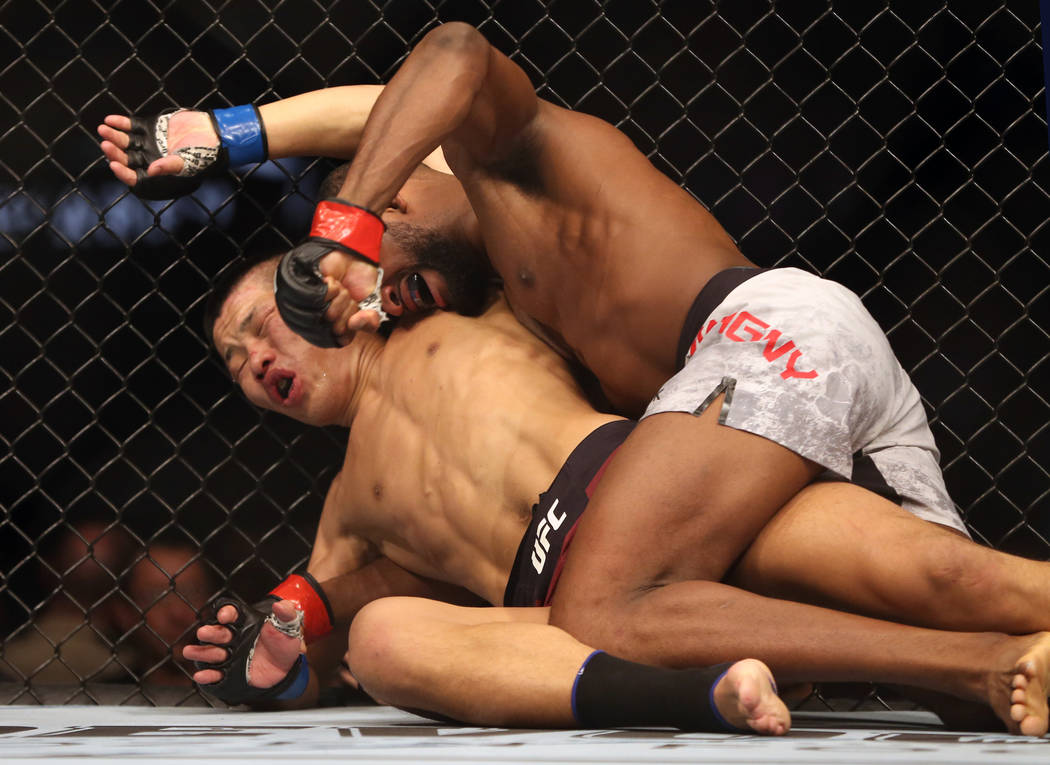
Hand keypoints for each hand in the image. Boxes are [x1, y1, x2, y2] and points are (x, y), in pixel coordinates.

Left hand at [98, 111, 217, 188]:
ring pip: (126, 143)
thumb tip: (152, 171)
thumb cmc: (205, 154)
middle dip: (115, 153)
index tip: (114, 165)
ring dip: (114, 137)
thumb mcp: (189, 164)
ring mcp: (150, 144)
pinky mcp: (151, 128)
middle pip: (127, 159)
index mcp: (160, 175)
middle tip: (106, 144)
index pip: (136, 178)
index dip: (124, 173)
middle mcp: (152, 160)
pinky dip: (121, 123)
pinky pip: (132, 127)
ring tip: (103, 129)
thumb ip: (169, 166)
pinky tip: (111, 120)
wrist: (214, 133)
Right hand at [182, 599, 304, 694]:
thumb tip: (280, 604)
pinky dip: (207, 676)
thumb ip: (286, 613)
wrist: (287, 667)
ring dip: (201, 652)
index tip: (225, 616)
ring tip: (190, 652)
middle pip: (217, 633)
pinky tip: (201, 675)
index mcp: (246, 623)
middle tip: (204, 633)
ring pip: (211, 653)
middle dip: (210, 633)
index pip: (232, 614)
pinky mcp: (230, 674)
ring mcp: (230, 656)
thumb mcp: (289, 626)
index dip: (226, 613)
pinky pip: (216, 675)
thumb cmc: (284, 643)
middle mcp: (234, 638)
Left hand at [275, 243, 386, 347]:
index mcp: (336, 326)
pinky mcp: (306, 290)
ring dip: (342, 298)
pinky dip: (333, 288)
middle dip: (350, 311)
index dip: (352, 328)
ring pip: (331, 313)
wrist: (354, 259)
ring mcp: (313, 306)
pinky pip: (324, 296)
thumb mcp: (372, 307)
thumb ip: (370, 323)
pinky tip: (331, 282)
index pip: (343, 340)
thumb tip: (353, 323)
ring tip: (341, 289)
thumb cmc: (360, 284)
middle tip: (350, 300)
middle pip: (338, 328)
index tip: (355, 318)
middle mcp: (322, 320)